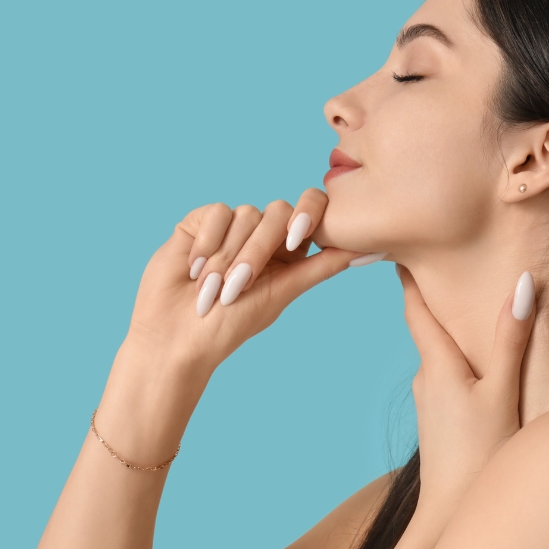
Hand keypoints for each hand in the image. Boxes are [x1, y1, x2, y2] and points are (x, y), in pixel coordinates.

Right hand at [124, 188, 366, 371]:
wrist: (176, 337)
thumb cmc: (229, 325)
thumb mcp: (282, 293)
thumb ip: (323, 266)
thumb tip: (372, 250)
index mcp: (288, 251)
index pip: (312, 210)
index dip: (308, 216)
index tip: (296, 241)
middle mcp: (262, 236)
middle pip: (278, 212)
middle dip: (257, 252)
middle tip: (238, 286)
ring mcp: (231, 228)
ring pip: (246, 214)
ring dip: (228, 256)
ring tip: (211, 289)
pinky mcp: (200, 223)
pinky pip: (217, 212)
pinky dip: (208, 242)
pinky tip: (194, 269)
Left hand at [394, 265, 536, 547]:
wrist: (452, 513)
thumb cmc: (479, 455)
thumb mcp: (503, 391)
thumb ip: (511, 338)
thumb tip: (522, 283)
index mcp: (437, 362)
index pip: (416, 305)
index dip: (408, 272)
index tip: (396, 240)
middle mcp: (426, 376)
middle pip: (429, 325)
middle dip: (438, 296)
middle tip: (443, 260)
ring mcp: (430, 398)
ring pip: (441, 352)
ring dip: (453, 330)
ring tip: (469, 306)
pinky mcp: (439, 418)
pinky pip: (449, 374)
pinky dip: (461, 359)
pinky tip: (479, 364)